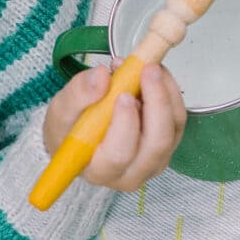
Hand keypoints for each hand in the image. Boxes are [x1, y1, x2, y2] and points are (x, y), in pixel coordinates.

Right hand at [44, 63, 188, 194]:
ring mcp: (154, 160)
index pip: (119, 155)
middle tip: (148, 70)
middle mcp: (131, 173)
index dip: (126, 125)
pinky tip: (155, 76)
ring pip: (173, 128)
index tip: (124, 94)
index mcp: (100, 170)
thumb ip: (78, 94)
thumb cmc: (70, 129)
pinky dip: (170, 92)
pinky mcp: (168, 144)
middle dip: (157, 103)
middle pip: (156, 144)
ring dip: (165, 92)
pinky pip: (178, 118)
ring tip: (149, 66)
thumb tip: (101, 77)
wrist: (81, 133)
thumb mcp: (62, 110)